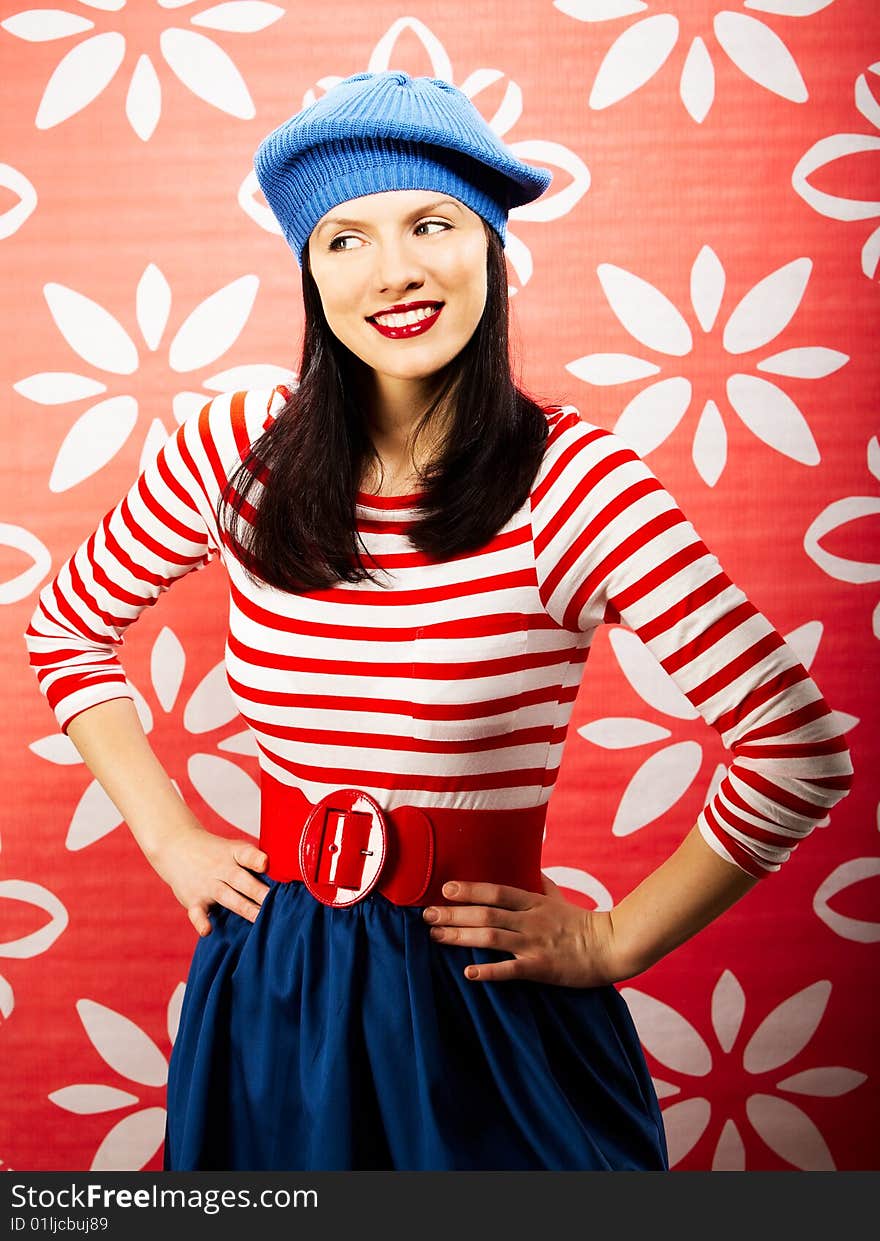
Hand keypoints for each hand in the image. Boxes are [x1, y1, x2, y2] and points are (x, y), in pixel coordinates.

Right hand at [148, 823, 269, 937]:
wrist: (177, 847)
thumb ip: (256, 862)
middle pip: (241, 880)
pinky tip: (207, 930)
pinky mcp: (194, 900)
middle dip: (259, 892)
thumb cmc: (215, 852)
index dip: (256, 859)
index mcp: (233, 853)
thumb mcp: (234, 849)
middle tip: (276, 902)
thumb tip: (288, 874)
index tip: (265, 864)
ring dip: (244, 908)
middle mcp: (221, 868)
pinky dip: (201, 921)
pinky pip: (197, 912)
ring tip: (260, 918)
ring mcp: (207, 885)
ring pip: (227, 897)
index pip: (245, 854)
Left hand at [422, 873, 619, 986]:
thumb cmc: (583, 922)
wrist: (611, 946)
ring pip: (492, 937)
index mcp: (534, 902)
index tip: (445, 889)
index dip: (470, 889)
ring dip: (461, 936)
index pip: (497, 891)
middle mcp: (530, 920)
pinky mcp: (541, 968)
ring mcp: (535, 944)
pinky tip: (468, 972)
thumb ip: (540, 884)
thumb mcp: (559, 898)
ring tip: (436, 937)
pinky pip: (511, 970)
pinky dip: (489, 971)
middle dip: (454, 914)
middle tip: (427, 915)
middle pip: (486, 913)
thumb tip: (529, 868)